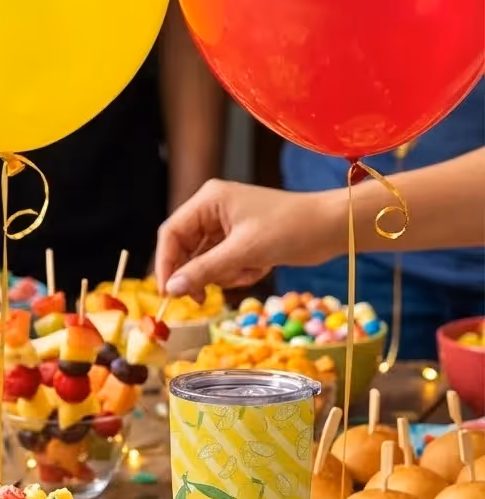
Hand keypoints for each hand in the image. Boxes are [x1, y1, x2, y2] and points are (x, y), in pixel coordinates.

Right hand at [154, 180, 337, 302]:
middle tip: (204, 297)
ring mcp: (226, 225)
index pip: (171, 233)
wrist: (332, 227)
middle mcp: (213, 210)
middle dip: (199, 273)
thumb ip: (203, 270)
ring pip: (204, 262)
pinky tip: (259, 268)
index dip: (166, 264)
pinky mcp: (239, 240)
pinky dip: (236, 273)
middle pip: (185, 250)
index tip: (169, 293)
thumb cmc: (290, 229)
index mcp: (209, 200)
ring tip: (249, 271)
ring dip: (223, 275)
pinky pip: (222, 265)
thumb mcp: (243, 252)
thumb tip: (171, 289)